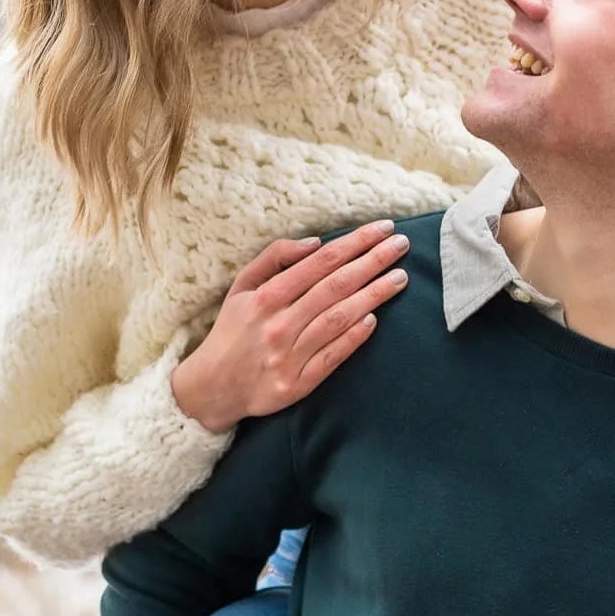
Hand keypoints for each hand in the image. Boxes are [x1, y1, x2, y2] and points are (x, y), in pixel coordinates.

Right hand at [171, 221, 411, 432]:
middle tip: (401, 245)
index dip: (355, 243)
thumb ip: (274, 258)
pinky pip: (332, 357)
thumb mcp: (242, 286)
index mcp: (266, 297)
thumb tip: (315, 243)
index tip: (382, 229)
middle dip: (373, 262)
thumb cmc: (233, 329)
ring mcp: (289, 356)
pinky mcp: (296, 384)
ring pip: (338, 319)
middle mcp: (278, 325)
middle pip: (335, 287)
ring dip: (373, 296)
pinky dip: (354, 337)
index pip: (320, 262)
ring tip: (399, 279)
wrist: (213, 386)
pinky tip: (375, 318)